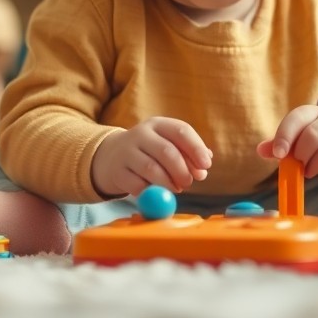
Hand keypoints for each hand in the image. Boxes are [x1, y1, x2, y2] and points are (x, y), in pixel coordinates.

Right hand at [91, 117, 211, 196]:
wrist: (111, 156)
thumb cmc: (149, 152)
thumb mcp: (167, 145)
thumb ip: (188, 154)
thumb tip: (204, 165)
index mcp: (158, 124)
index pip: (181, 131)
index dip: (196, 148)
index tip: (206, 165)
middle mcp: (141, 134)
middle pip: (167, 151)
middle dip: (182, 170)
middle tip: (189, 182)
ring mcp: (126, 152)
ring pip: (152, 169)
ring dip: (169, 183)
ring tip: (176, 188)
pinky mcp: (117, 171)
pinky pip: (138, 185)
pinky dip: (151, 192)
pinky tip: (156, 192)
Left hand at [256, 105, 317, 188]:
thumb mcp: (298, 141)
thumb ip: (279, 145)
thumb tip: (261, 150)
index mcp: (311, 113)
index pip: (296, 118)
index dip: (285, 136)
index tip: (279, 154)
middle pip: (313, 136)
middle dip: (303, 156)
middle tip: (300, 166)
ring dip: (316, 166)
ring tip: (310, 171)